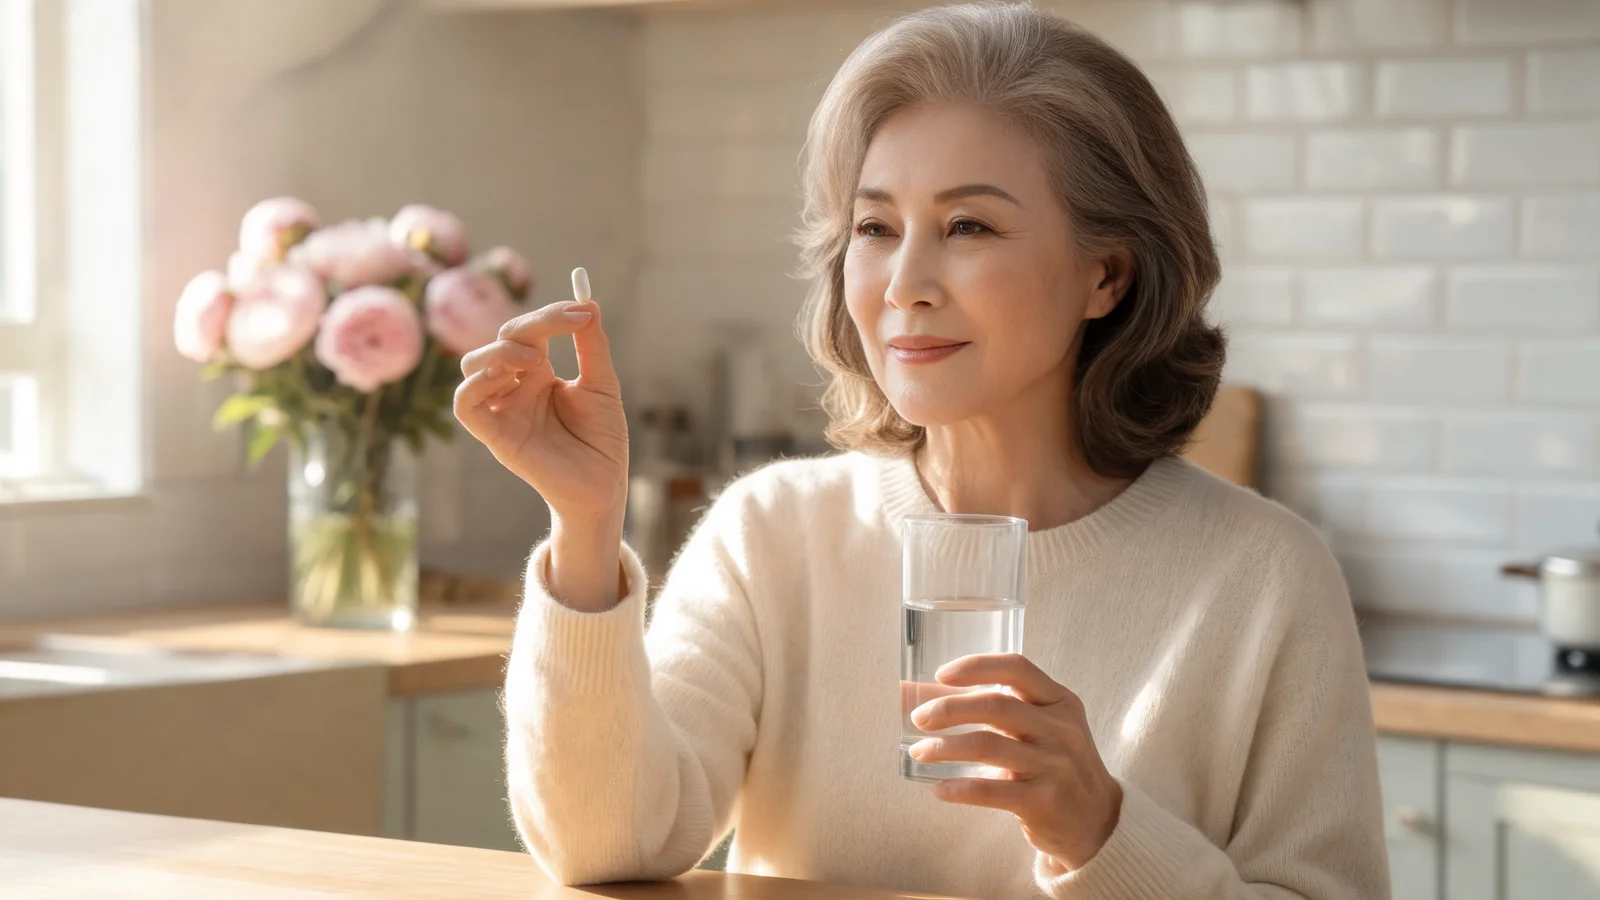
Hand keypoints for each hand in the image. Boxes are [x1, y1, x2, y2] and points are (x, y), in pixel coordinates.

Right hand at [454, 297, 626, 522]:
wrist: (604, 487)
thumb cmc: (602, 441)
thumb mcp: (601, 385)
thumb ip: (591, 346)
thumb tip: (589, 301)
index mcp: (537, 372)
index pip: (529, 330)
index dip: (551, 315)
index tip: (583, 309)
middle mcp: (514, 387)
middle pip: (502, 339)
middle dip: (533, 324)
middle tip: (569, 322)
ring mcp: (502, 409)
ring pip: (474, 364)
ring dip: (502, 351)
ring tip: (536, 359)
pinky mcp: (494, 435)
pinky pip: (464, 403)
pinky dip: (476, 384)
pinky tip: (504, 376)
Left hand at [908, 653, 1122, 872]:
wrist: (1098, 823)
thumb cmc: (1057, 767)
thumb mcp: (1045, 729)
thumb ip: (1000, 710)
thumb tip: (923, 695)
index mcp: (1059, 702)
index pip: (1017, 668)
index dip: (976, 666)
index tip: (941, 674)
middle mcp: (1060, 729)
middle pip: (996, 705)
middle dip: (949, 709)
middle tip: (919, 718)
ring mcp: (1054, 766)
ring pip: (988, 746)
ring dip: (944, 748)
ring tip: (919, 751)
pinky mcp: (1044, 802)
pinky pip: (990, 791)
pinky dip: (959, 788)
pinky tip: (939, 788)